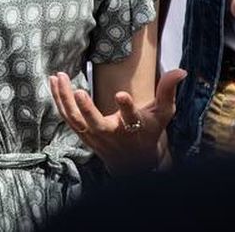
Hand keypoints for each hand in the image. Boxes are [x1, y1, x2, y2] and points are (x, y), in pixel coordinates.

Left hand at [48, 69, 183, 174]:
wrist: (133, 163)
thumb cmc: (149, 132)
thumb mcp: (162, 114)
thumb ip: (167, 91)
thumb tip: (181, 70)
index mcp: (133, 128)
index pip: (131, 118)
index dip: (127, 108)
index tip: (122, 94)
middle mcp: (112, 134)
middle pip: (96, 124)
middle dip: (86, 110)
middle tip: (78, 91)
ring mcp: (94, 136)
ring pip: (75, 120)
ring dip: (64, 99)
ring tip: (59, 76)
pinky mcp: (83, 134)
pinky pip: (67, 118)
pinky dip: (58, 101)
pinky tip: (53, 82)